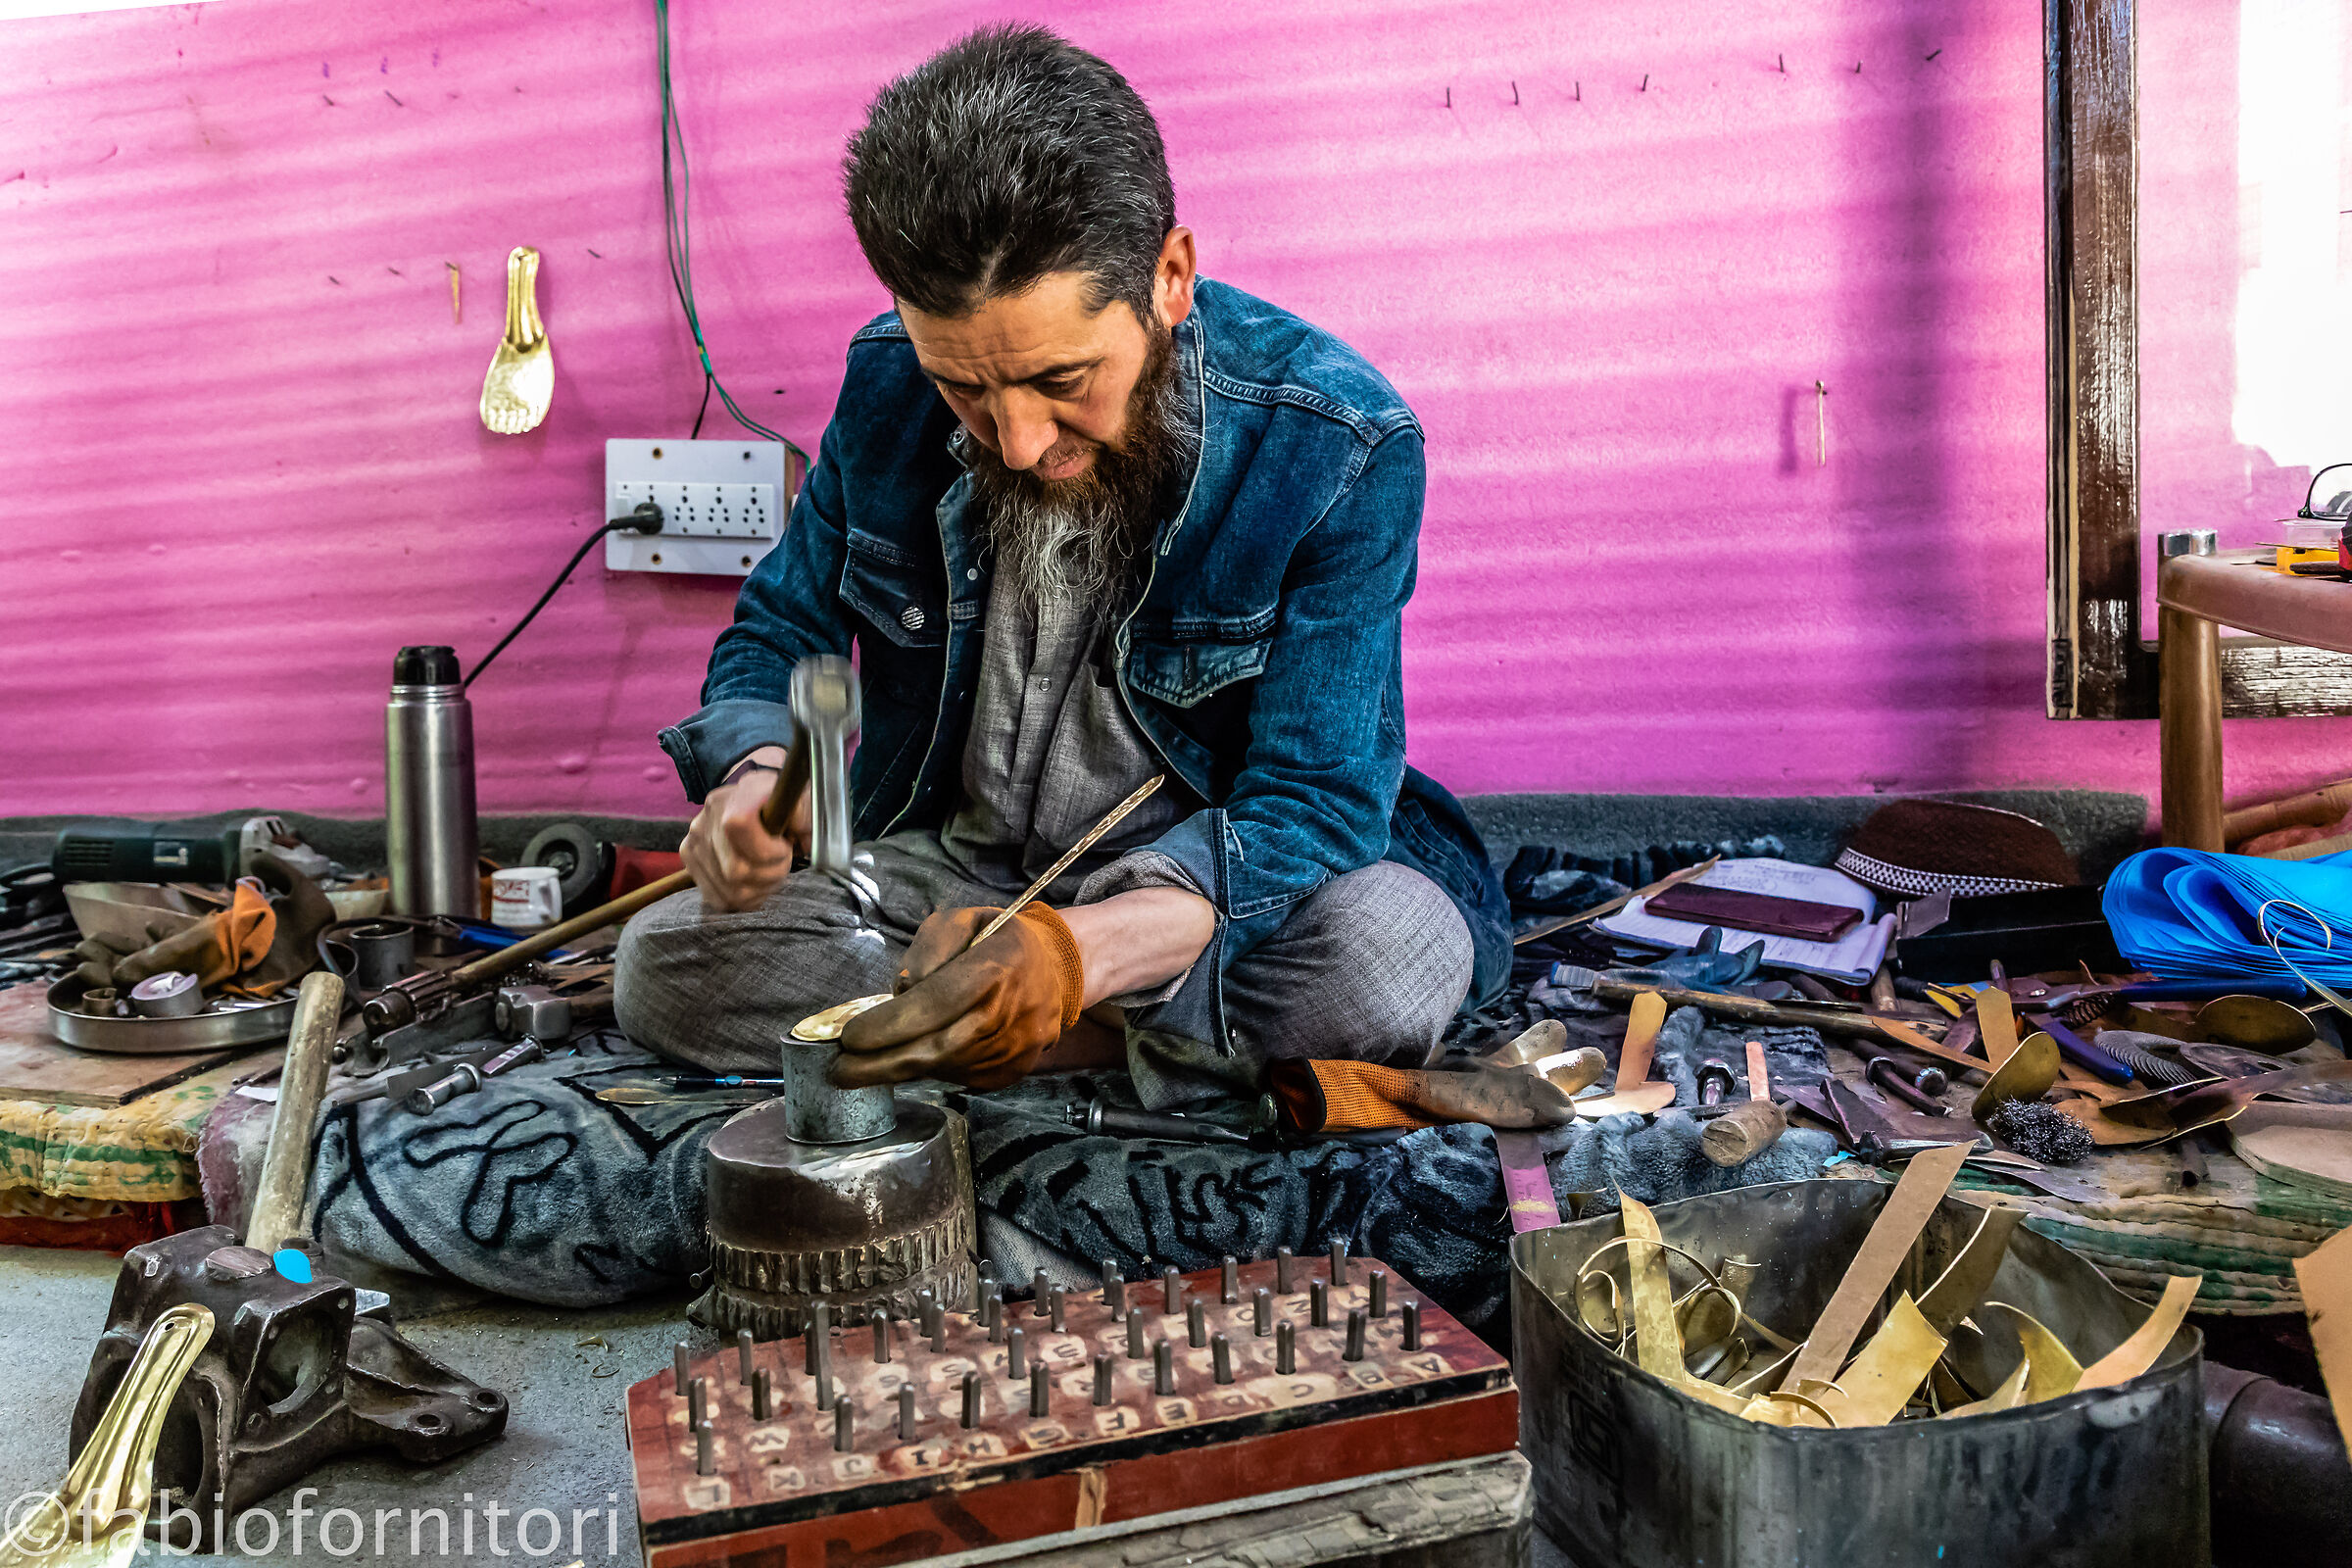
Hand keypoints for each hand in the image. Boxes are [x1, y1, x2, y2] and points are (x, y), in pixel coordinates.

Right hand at [679, 749, 809, 911]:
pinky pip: (719, 899)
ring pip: (730, 891)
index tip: (784, 847)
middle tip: (781, 864)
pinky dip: (744, 898)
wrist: (749, 806)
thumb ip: (804, 814)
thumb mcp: (797, 801)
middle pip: (735, 870)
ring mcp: (693, 845)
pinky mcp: (691, 865)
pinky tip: (755, 883)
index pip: (738, 826)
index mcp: (731, 798)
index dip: (767, 848)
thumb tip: (801, 835)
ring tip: (770, 873)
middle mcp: (704, 821)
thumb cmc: (778, 807)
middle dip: (770, 874)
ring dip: (760, 889)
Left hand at [833, 905, 1083, 1089]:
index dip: (890, 1025)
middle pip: (935, 1048)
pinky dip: (928, 1072)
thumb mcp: (962, 920)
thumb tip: (904, 989)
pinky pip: (960, 1078)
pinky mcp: (1012, 1072)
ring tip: (862, 1067)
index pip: (936, 1004)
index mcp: (997, 968)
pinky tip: (908, 1061)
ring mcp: (1014, 1049)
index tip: (850, 1037)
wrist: (1056, 971)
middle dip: (880, 1063)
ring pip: (944, 1069)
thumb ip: (929, 947)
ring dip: (899, 1071)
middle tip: (838, 1070)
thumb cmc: (997, 940)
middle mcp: (1009, 1014)